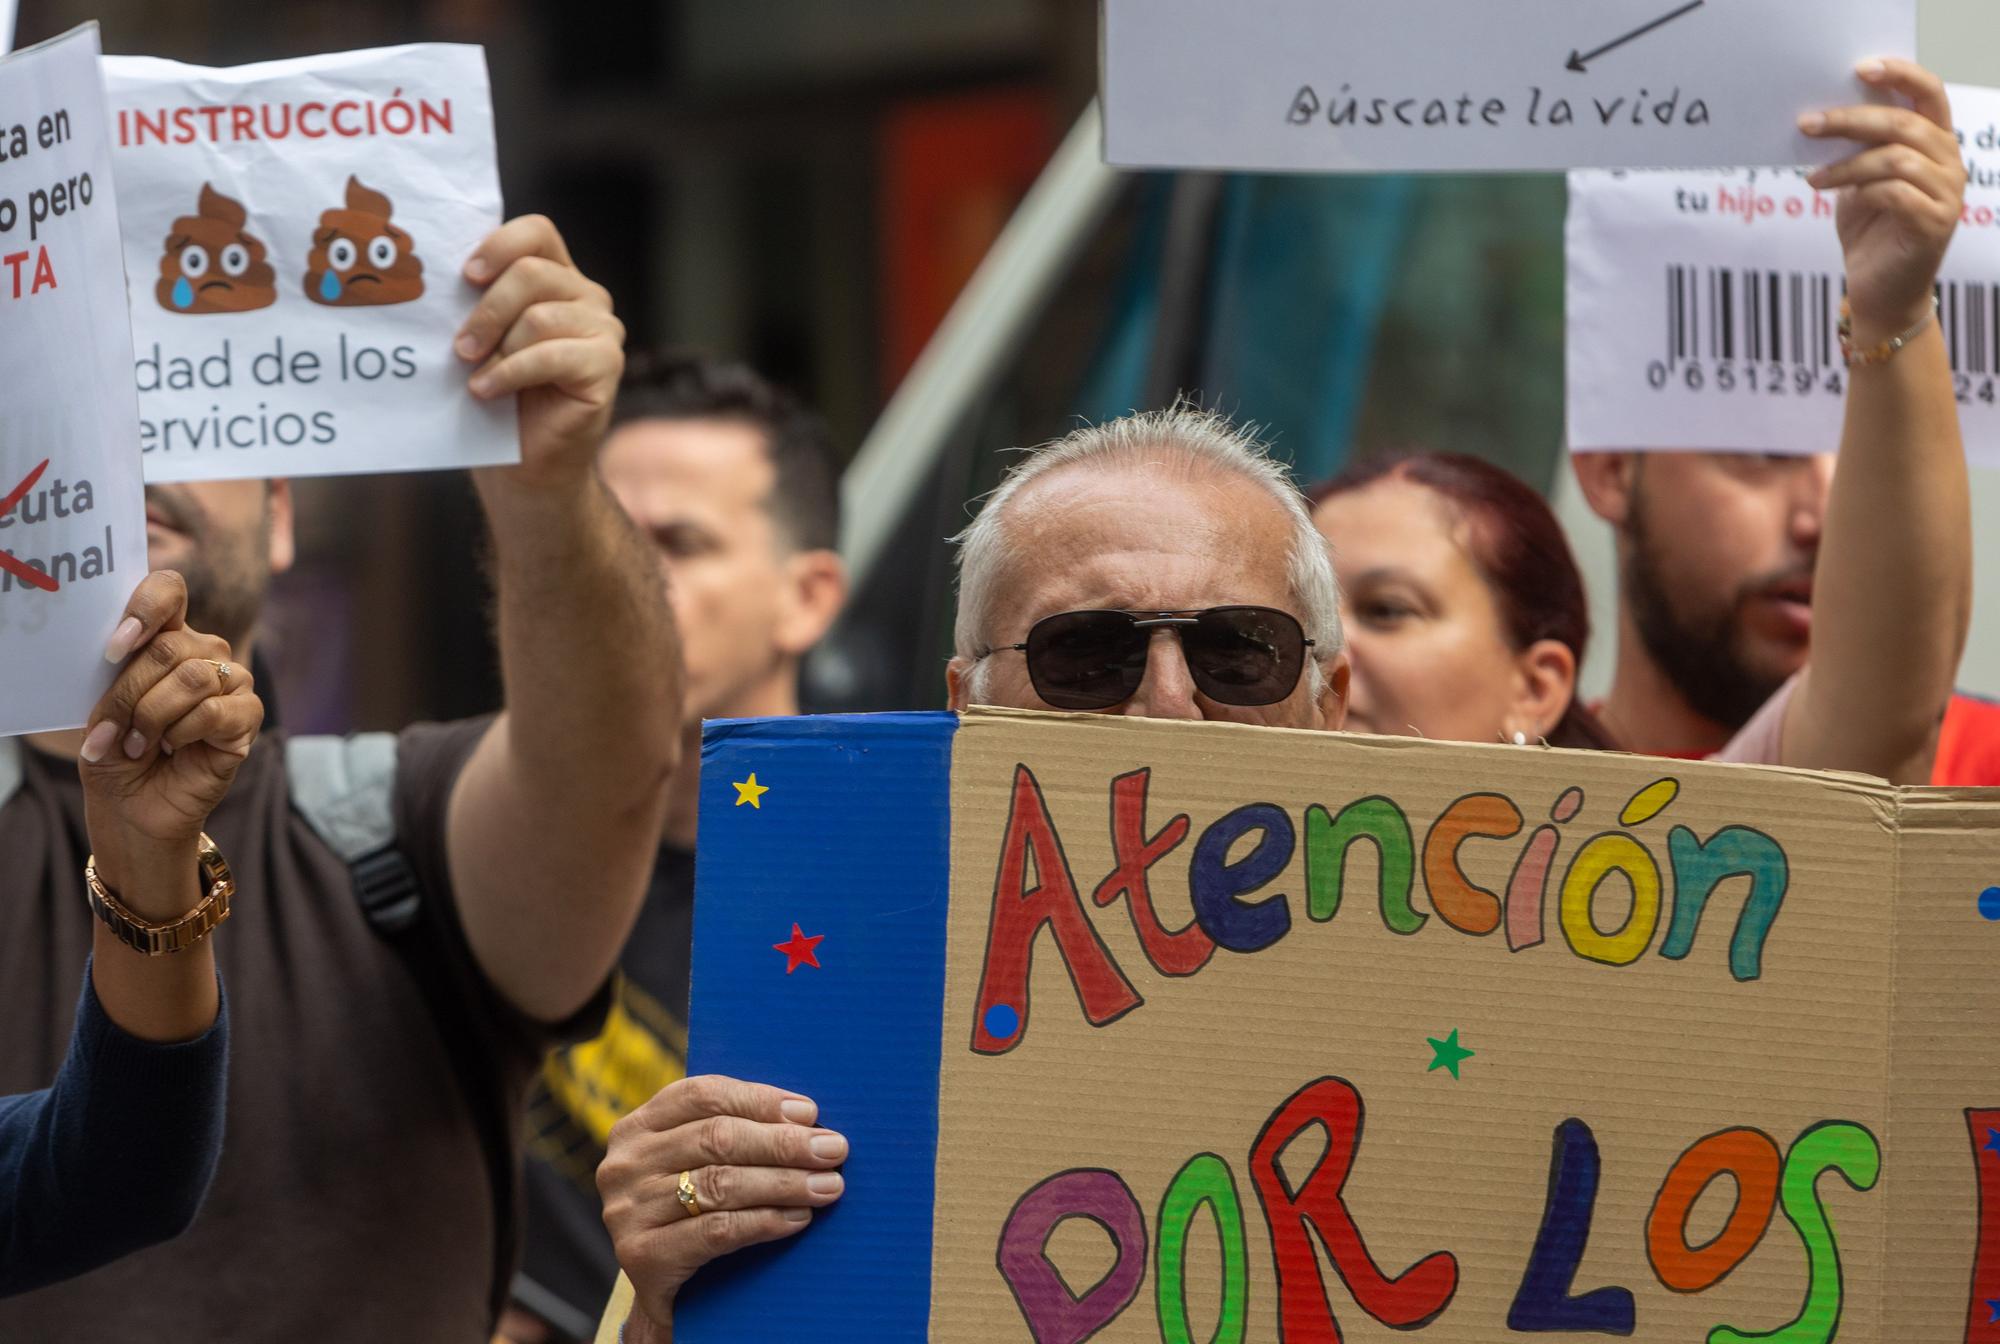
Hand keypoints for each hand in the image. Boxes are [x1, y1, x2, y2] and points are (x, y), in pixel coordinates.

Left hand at [78, 571, 261, 917]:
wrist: (134, 809)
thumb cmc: (119, 757)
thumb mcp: (105, 712)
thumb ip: (120, 678)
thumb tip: (129, 650)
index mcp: (166, 640)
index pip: (168, 591)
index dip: (145, 607)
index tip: (114, 647)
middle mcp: (204, 654)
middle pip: (171, 645)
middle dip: (131, 693)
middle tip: (114, 731)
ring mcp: (231, 684)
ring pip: (193, 677)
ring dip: (155, 716)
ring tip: (142, 745)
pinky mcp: (247, 718)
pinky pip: (216, 710)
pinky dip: (183, 732)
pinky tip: (171, 749)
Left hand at [454, 216, 625, 488]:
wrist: (527, 463)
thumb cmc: (499, 396)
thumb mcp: (483, 338)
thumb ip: (477, 302)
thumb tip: (434, 276)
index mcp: (557, 278)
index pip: (537, 232)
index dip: (500, 244)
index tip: (466, 276)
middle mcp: (587, 297)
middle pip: (532, 273)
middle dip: (487, 310)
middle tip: (460, 347)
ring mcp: (603, 330)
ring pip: (539, 316)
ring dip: (497, 348)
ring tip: (475, 374)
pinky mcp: (607, 365)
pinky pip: (551, 355)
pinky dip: (511, 373)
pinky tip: (487, 391)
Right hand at [599, 1076, 846, 1335]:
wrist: (665, 1292)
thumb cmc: (694, 1213)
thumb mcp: (701, 1164)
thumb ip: (737, 1134)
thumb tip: (807, 1119)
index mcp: (639, 1126)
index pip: (704, 1095)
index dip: (761, 1100)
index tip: (810, 1114)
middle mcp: (625, 1163)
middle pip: (716, 1138)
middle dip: (783, 1143)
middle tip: (833, 1150)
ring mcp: (627, 1210)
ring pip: (720, 1183)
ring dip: (783, 1183)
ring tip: (826, 1186)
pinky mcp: (641, 1256)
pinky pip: (716, 1231)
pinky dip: (765, 1221)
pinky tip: (798, 1218)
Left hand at [1804, 59, 1965, 342]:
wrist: (1879, 291)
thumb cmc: (1869, 232)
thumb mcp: (1857, 183)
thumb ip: (1855, 150)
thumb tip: (1821, 118)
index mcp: (1935, 144)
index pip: (1929, 95)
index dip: (1901, 75)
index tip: (1861, 68)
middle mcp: (1950, 163)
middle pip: (1904, 124)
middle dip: (1852, 120)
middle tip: (1808, 124)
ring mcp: (1947, 193)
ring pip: (1896, 158)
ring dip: (1846, 164)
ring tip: (1812, 178)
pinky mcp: (1934, 223)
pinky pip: (1895, 192)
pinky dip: (1859, 191)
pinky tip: (1832, 197)